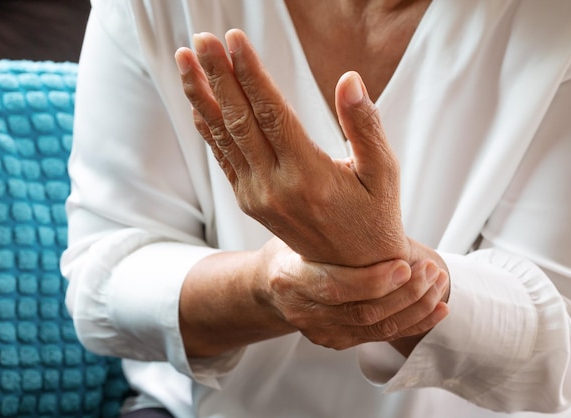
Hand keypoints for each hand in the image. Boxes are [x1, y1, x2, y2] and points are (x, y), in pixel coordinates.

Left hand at [175, 30, 408, 266]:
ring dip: (203, 97)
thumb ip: (366, 126)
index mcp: (310, 175)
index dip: (250, 73)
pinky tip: (198, 104)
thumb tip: (350, 80)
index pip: (272, 112)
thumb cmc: (375, 215)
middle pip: (240, 120)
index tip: (232, 39)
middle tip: (199, 40)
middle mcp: (276, 186)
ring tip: (186, 62)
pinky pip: (224, 159)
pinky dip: (208, 130)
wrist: (351, 269)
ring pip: (224, 138)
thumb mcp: (384, 173)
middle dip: (217, 75)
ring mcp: (258, 196)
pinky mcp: (250, 202)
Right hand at [255, 238, 448, 349]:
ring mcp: (320, 331)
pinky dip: (414, 323)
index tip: (404, 263)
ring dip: (415, 307)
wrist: (268, 285)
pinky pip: (380, 337)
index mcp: (291, 278)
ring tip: (439, 284)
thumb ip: (332, 223)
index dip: (373, 280)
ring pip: (376, 328)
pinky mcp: (336, 340)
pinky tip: (438, 308)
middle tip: (432, 271)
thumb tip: (372, 189)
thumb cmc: (289, 247)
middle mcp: (304, 311)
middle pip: (362, 312)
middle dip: (405, 293)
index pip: (334, 287)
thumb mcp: (298, 227)